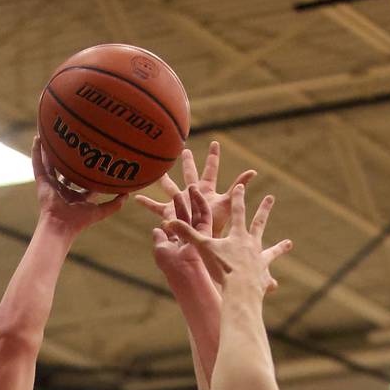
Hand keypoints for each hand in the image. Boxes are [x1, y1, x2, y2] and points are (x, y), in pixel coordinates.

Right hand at [32, 137, 125, 236]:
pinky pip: (38, 164)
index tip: (93, 157)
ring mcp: (51, 184)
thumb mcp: (100, 211)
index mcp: (76, 196)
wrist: (62, 225)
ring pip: (50, 163)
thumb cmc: (80, 221)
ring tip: (51, 134)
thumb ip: (114, 204)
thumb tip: (127, 194)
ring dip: (50, 150)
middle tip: (72, 142)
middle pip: (65, 169)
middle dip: (68, 158)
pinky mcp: (42, 182)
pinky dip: (37, 151)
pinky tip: (38, 138)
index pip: (82, 180)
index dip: (87, 170)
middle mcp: (63, 189)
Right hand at [135, 141, 255, 236]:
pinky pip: (156, 207)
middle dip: (188, 163)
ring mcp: (181, 203)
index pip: (210, 170)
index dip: (213, 158)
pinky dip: (146, 202)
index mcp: (206, 191)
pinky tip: (135, 197)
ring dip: (163, 179)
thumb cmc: (218, 226)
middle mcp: (193, 194)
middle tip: (184, 150)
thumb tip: (254, 170)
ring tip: (155, 169)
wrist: (204, 245)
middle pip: (190, 174)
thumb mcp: (227, 203)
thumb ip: (238, 186)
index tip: (215, 143)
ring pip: (170, 187)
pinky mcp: (170, 213)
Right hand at [164, 184, 291, 296]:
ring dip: (280, 247)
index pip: (237, 211)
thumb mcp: (203, 248)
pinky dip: (270, 281)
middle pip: (259, 222)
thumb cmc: (222, 267)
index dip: (238, 198)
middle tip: (270, 198)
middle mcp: (252, 243)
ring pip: (271, 250)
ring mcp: (260, 258)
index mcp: (238, 234)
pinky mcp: (263, 275)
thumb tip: (166, 222)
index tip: (242, 187)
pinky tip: (275, 284)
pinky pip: (267, 277)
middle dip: (264, 209)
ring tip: (289, 243)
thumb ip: (187, 234)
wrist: (240, 288)